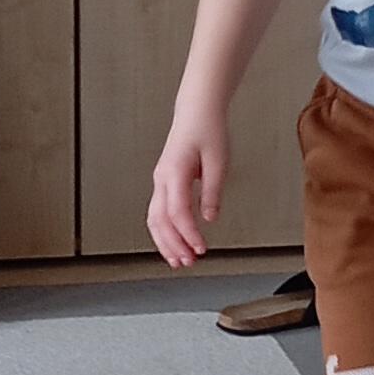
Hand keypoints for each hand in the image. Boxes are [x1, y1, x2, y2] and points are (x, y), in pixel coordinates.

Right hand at [147, 105, 230, 269]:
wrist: (196, 112)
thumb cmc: (208, 130)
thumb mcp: (218, 161)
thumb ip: (212, 191)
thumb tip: (209, 218)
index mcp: (174, 172)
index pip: (178, 212)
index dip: (189, 234)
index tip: (201, 249)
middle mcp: (162, 179)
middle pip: (160, 221)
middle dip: (173, 245)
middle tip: (189, 262)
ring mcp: (160, 181)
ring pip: (154, 219)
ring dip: (165, 242)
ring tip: (179, 260)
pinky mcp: (164, 183)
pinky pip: (158, 212)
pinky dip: (164, 231)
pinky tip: (175, 242)